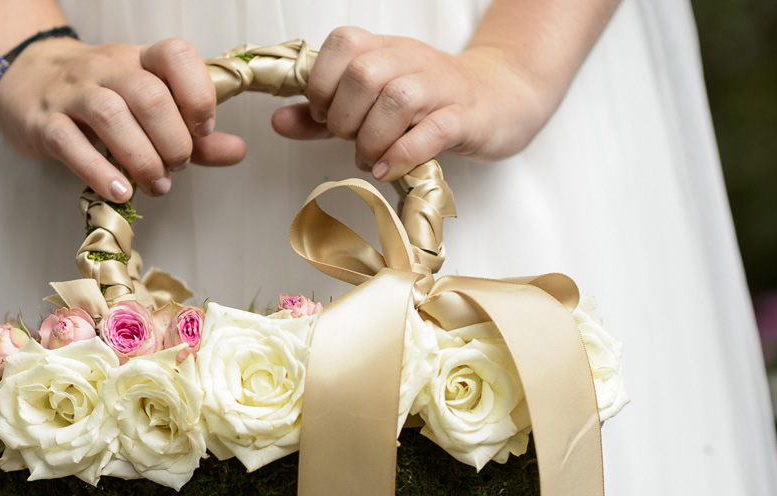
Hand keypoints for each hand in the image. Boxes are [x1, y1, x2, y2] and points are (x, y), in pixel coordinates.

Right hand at [0, 36, 246, 200]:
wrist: (26, 82)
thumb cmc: (101, 102)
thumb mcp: (150, 110)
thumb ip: (194, 134)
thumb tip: (238, 150)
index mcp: (140, 60)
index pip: (176, 56)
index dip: (198, 94)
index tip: (203, 129)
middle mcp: (108, 69)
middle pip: (150, 97)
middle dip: (173, 142)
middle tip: (176, 168)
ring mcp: (74, 93)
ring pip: (112, 115)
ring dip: (143, 159)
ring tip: (155, 185)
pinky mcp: (46, 123)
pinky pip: (71, 143)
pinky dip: (100, 171)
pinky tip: (120, 192)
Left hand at [271, 27, 549, 179]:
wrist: (498, 100)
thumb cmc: (427, 105)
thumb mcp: (370, 104)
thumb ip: (324, 115)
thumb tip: (278, 121)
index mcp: (384, 50)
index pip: (341, 45)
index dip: (322, 84)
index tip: (324, 115)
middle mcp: (410, 61)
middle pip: (363, 75)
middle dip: (344, 118)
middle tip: (349, 140)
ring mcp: (439, 88)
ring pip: (396, 101)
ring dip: (372, 139)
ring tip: (370, 157)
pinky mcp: (463, 118)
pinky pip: (430, 131)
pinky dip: (402, 154)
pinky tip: (387, 168)